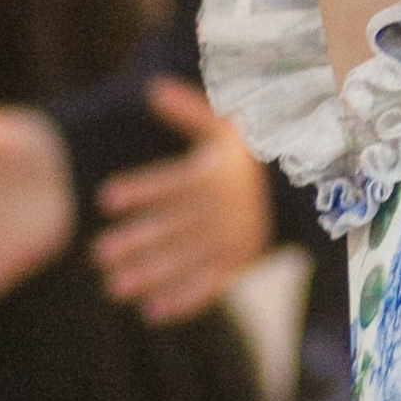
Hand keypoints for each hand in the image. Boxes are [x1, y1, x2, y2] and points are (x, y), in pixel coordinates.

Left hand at [90, 78, 270, 323]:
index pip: (172, 183)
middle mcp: (223, 212)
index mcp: (215, 176)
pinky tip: (151, 312)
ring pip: (187, 261)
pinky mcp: (238, 267)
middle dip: (137, 241)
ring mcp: (231, 242)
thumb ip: (189, 111)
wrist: (301, 193)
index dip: (140, 190)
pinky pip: (210, 287)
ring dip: (151, 277)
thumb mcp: (226, 127)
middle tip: (99, 253)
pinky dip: (183, 302)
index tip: (105, 199)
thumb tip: (151, 88)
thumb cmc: (250, 155)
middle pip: (174, 228)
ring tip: (114, 287)